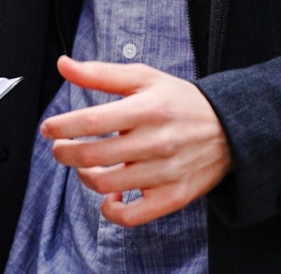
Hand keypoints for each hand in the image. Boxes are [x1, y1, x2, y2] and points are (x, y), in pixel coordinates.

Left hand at [41, 56, 231, 226]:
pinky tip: (109, 196)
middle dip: (65, 153)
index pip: (92, 120)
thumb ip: (100, 73)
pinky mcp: (174, 196)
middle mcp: (157, 141)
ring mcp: (166, 172)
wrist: (230, 129)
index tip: (49, 128)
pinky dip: (112, 210)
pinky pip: (133, 216)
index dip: (62, 126)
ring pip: (107, 184)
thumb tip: (63, 65)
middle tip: (60, 148)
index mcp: (148, 109)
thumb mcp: (143, 78)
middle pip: (93, 155)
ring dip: (84, 176)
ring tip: (84, 166)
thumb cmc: (179, 101)